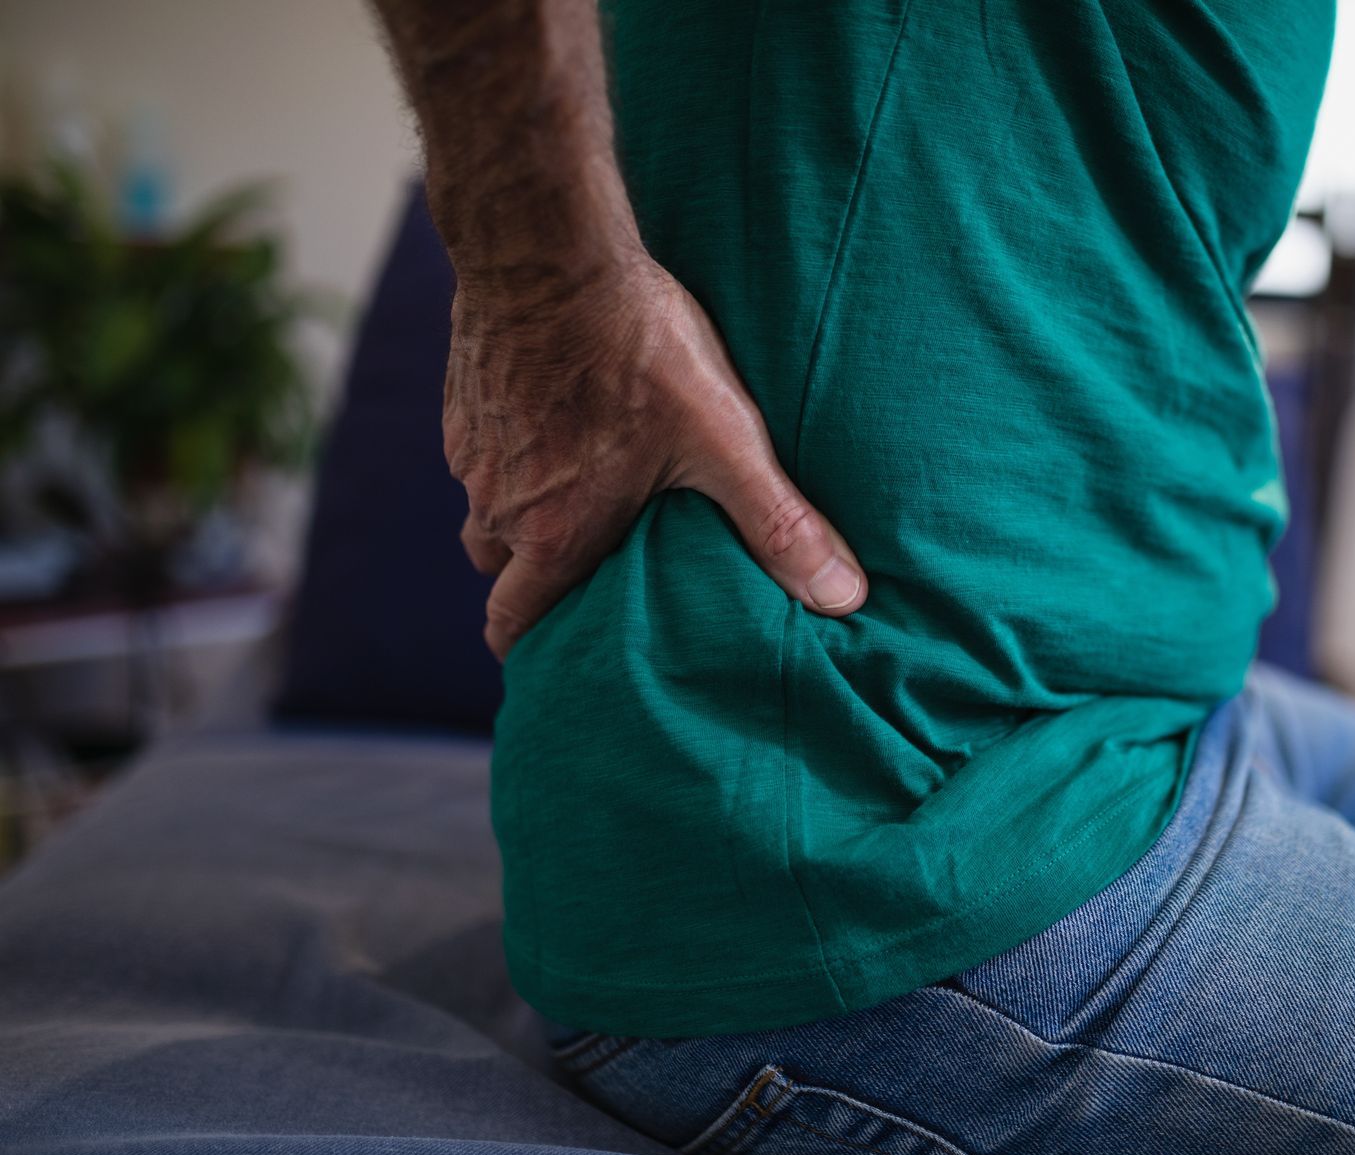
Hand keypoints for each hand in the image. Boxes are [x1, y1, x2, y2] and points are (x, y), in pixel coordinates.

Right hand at [444, 255, 867, 658]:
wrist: (548, 251)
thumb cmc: (637, 347)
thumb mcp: (725, 442)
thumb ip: (779, 524)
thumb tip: (842, 597)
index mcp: (552, 535)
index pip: (515, 625)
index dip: (534, 649)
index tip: (562, 658)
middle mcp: (500, 504)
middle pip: (499, 573)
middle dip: (532, 587)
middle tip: (584, 580)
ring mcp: (474, 451)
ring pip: (488, 512)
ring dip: (523, 519)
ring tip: (577, 505)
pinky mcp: (466, 400)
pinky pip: (482, 454)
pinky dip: (514, 459)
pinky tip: (558, 431)